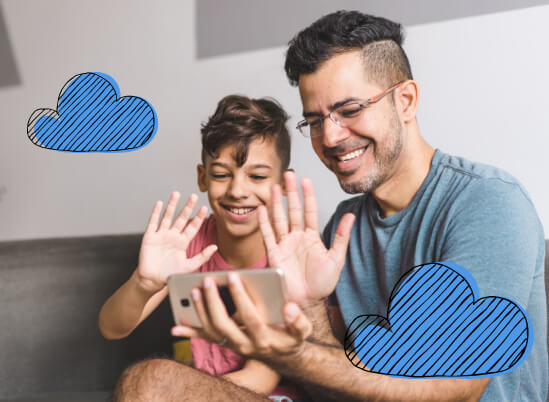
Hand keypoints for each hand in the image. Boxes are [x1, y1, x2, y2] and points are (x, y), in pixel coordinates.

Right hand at [136, 192, 216, 292]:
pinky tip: (159, 204)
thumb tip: (215, 247)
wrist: (152, 281)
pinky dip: (155, 213)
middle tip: (193, 196)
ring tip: (176, 194)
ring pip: (168, 217)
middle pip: (181, 218)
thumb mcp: (189, 266)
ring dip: (172, 205)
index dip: (198, 218)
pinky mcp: (149, 237)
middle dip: (187, 207)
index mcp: (183, 242)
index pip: (192, 227)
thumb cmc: (170, 274)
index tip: (204, 208)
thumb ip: (202, 257)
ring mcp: (161, 235)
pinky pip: (153, 223)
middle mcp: (173, 236)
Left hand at [171, 272, 312, 360]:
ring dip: (200, 311)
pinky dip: (188, 333)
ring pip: (211, 330)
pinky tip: (175, 327)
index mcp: (264, 338)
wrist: (281, 356)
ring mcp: (232, 345)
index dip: (240, 296)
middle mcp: (245, 344)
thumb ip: (298, 320)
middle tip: (207, 279)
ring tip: (193, 290)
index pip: (249, 316)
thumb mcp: (302, 331)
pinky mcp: (224, 343)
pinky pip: (204, 339)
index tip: (232, 276)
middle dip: (213, 301)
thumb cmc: (291, 338)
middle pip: (223, 324)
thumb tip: (289, 308)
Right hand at [259, 171, 354, 302]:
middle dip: (291, 192)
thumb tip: (351, 217)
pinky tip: (261, 210)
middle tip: (289, 174)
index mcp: (311, 237)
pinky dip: (264, 223)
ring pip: (279, 219)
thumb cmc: (321, 284)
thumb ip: (341, 237)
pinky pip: (268, 235)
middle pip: (292, 210)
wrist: (306, 303)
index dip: (308, 196)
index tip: (306, 180)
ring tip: (275, 187)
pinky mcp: (274, 254)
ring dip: (276, 203)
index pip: (309, 211)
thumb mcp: (336, 259)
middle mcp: (296, 238)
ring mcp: (284, 245)